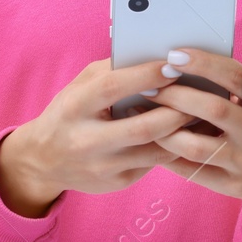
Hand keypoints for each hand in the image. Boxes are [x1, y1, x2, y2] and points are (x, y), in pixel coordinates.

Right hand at [0, 58, 195, 217]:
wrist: (43, 160)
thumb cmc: (69, 112)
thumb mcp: (79, 85)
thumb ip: (111, 70)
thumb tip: (153, 58)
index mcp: (75, 107)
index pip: (114, 87)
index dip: (146, 75)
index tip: (173, 65)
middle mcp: (87, 140)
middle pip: (143, 127)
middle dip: (176, 110)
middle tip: (197, 96)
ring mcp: (102, 166)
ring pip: (155, 151)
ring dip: (181, 132)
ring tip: (199, 115)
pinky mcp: (116, 183)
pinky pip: (153, 164)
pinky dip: (172, 148)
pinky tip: (185, 135)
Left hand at [145, 49, 241, 222]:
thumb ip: (231, 86)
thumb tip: (180, 63)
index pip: (236, 76)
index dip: (204, 63)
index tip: (174, 54)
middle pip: (214, 109)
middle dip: (175, 95)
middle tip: (148, 86)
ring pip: (196, 146)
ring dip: (163, 129)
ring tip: (143, 115)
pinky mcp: (235, 186)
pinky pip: (192, 171)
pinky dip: (167, 154)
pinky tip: (152, 141)